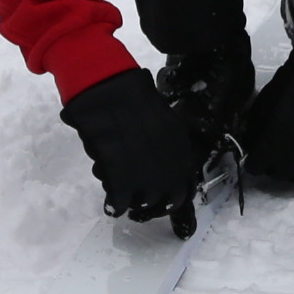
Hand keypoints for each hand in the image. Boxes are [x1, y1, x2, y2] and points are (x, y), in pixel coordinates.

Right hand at [60, 69, 204, 235]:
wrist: (109, 88)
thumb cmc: (130, 97)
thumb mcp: (161, 120)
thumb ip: (164, 147)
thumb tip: (159, 169)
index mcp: (180, 148)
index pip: (184, 186)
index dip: (172, 198)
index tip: (161, 202)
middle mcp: (169, 164)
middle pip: (166, 199)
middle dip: (152, 204)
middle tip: (138, 203)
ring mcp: (146, 172)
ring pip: (143, 202)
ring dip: (132, 202)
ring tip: (120, 193)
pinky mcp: (121, 177)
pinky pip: (120, 202)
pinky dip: (114, 206)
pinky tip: (111, 204)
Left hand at [238, 54, 293, 187]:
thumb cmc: (289, 91)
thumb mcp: (260, 110)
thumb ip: (255, 132)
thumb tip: (254, 142)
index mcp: (265, 155)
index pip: (253, 168)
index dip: (256, 157)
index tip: (260, 148)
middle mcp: (287, 169)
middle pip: (275, 174)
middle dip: (274, 161)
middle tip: (280, 144)